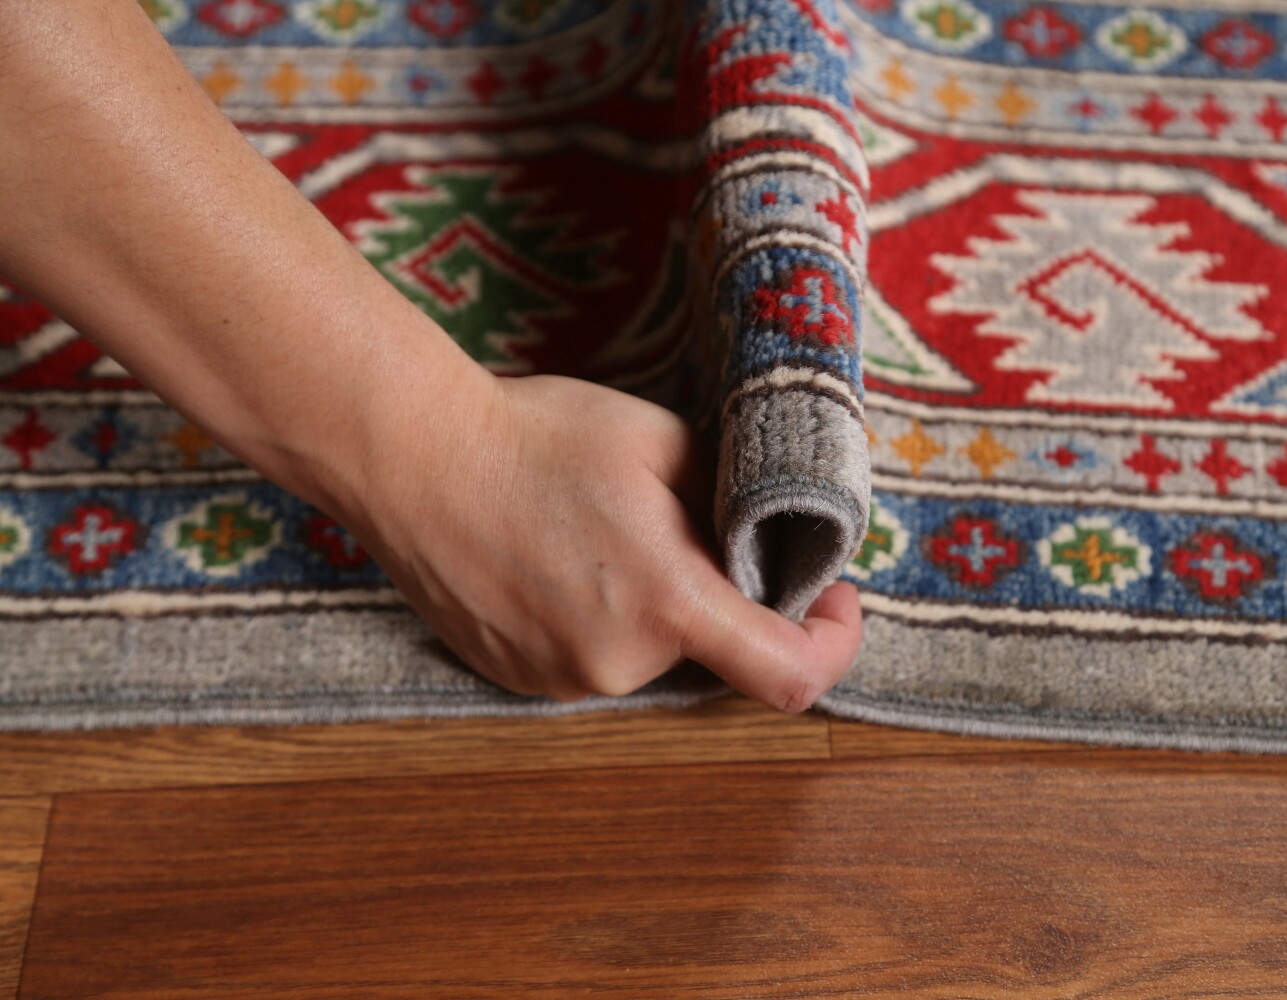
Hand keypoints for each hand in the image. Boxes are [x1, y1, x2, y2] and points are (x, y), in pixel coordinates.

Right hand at [341, 366, 863, 711]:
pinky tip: (560, 559)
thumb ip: (734, 497)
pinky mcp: (518, 679)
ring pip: (649, 652)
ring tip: (602, 533)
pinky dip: (602, 619)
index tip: (833, 599)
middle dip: (721, 595)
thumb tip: (769, 533)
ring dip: (656, 606)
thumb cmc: (537, 435)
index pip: (789, 675)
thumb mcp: (664, 437)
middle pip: (713, 649)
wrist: (410, 456)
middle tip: (685, 524)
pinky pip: (592, 658)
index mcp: (668, 602)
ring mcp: (560, 679)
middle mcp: (617, 663)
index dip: (833, 642)